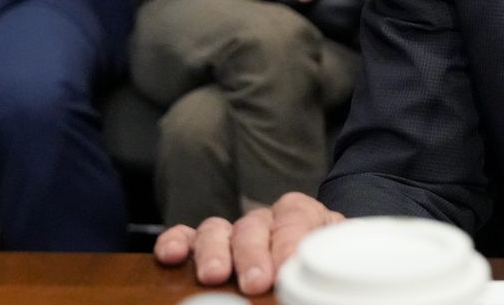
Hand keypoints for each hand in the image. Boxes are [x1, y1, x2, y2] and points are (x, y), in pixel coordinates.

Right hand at [154, 191, 343, 294]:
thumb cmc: (325, 260)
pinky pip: (188, 237)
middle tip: (255, 281)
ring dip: (215, 252)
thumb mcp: (334, 256)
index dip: (289, 242)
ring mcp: (234, 231)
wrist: (320, 260)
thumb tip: (323, 288)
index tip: (287, 265)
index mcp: (303, 214)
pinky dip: (176, 242)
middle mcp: (265, 219)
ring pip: (217, 230)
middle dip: (253, 255)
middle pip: (254, 227)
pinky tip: (170, 256)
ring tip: (214, 276)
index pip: (295, 219)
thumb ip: (328, 264)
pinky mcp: (208, 246)